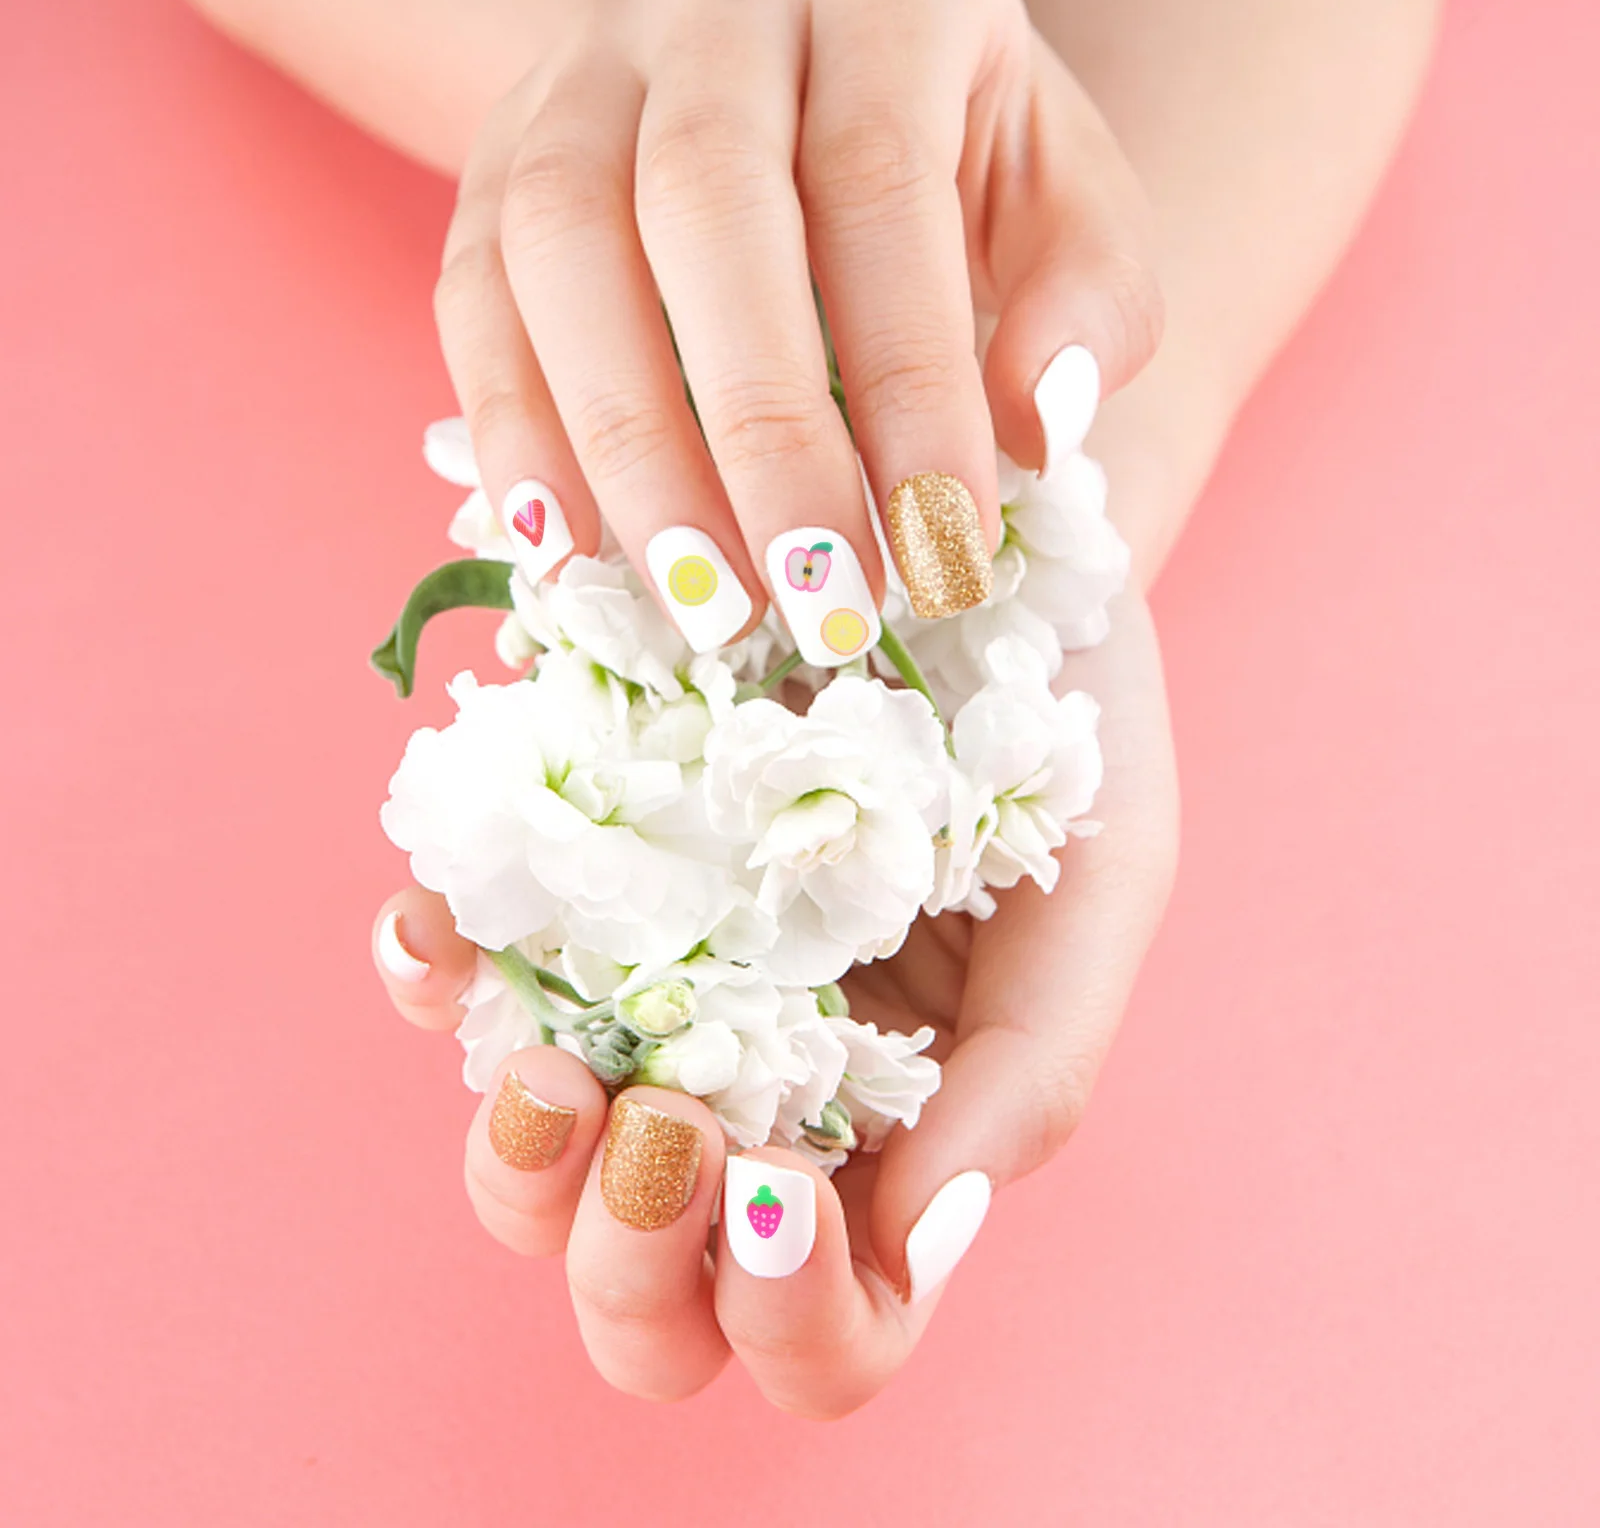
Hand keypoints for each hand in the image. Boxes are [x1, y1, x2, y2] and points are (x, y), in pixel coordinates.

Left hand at [371, 589, 1176, 1415]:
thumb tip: (916, 1232)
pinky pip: (470, 983)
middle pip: (652, 1298)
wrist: (972, 567)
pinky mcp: (580, 898)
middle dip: (632, 1260)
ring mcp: (658, 1008)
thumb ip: (1032, 1076)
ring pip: (539, 1178)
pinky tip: (436, 934)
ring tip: (547, 1070)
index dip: (794, 1319)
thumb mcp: (1097, 893)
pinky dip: (437, 978)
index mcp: (899, 1138)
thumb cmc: (1065, 734)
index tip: (784, 1190)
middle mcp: (765, 1101)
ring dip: (519, 1164)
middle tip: (666, 1121)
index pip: (831, 1332)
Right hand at [436, 0, 1159, 656]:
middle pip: (702, 209)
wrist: (821, 32)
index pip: (878, 184)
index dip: (907, 384)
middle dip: (762, 436)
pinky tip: (566, 552)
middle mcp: (711, 2)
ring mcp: (581, 72)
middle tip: (819, 603)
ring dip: (624, 451)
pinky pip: (472, 289)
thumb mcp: (1066, 187)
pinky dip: (510, 430)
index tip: (942, 550)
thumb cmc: (957, 135)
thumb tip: (1032, 426)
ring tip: (704, 604)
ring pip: (558, 244)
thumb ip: (1087, 294)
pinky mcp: (498, 149)